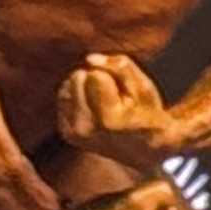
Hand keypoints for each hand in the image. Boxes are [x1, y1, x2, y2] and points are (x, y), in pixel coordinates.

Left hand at [55, 53, 173, 158]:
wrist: (145, 150)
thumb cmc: (147, 113)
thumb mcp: (144, 86)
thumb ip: (121, 66)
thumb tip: (90, 59)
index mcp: (107, 119)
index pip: (94, 74)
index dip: (112, 77)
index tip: (125, 95)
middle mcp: (86, 128)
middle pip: (77, 77)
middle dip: (95, 80)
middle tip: (115, 98)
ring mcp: (74, 133)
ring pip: (67, 85)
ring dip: (84, 88)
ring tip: (105, 103)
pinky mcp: (67, 134)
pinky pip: (63, 98)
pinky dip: (78, 99)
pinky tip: (95, 110)